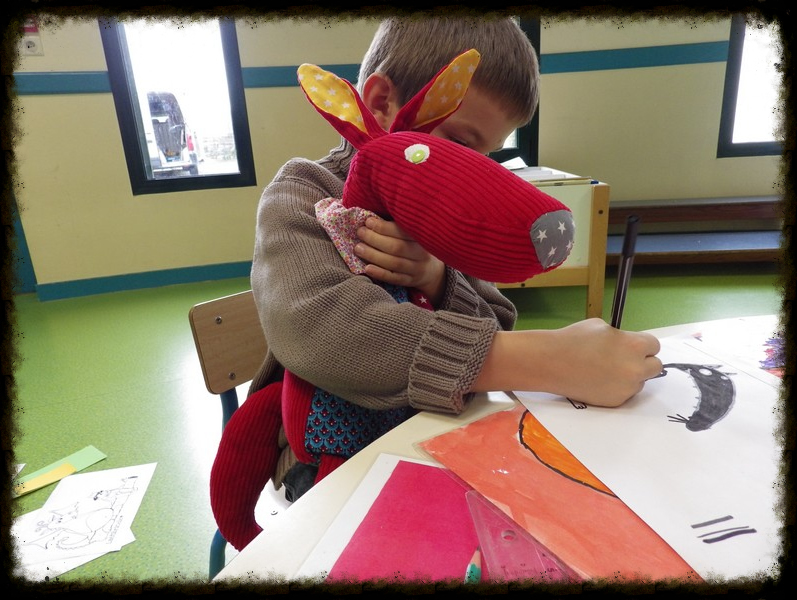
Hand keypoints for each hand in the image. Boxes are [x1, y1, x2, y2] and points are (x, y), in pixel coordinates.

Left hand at [354, 217, 445, 305]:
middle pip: (397, 247)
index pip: (402, 231)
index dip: (384, 227)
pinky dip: (380, 273)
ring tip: (358, 248)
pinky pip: (394, 278)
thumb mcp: (412, 235)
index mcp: (421, 237)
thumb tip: (371, 219)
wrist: (431, 271)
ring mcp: (416, 269)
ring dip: (374, 255)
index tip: (368, 221)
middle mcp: (420, 253)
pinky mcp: (409, 281)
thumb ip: (396, 227)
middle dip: (375, 239)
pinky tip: (367, 268)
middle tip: (360, 233)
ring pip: (394, 263)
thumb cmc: (413, 246)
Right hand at [473, 318, 662, 406]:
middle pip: (655, 367)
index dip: (642, 344)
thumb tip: (626, 344)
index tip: (632, 346)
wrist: (551, 362)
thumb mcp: (601, 327)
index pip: (655, 345)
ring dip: (630, 376)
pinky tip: (598, 380)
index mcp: (634, 346)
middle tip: (625, 359)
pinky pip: (624, 393)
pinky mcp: (615, 401)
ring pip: (639, 381)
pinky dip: (616, 387)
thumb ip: (621, 337)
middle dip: (643, 362)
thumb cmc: (573, 339)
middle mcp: (635, 369)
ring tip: (605, 370)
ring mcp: (626, 388)